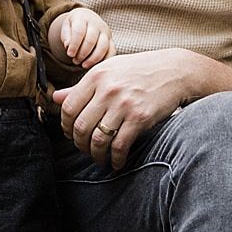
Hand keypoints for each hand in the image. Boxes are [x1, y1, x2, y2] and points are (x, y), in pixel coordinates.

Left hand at [49, 7, 112, 68]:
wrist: (87, 20)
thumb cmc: (73, 26)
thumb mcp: (66, 28)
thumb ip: (66, 36)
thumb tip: (68, 46)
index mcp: (82, 18)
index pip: (79, 31)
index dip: (74, 45)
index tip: (69, 54)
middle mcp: (96, 23)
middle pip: (91, 40)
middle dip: (82, 53)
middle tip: (75, 61)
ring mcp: (105, 32)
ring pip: (103, 47)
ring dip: (93, 59)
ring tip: (84, 65)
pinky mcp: (111, 40)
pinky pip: (111, 52)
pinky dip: (104, 60)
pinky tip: (94, 65)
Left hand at [52, 47, 203, 167]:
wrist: (174, 70)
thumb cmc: (140, 70)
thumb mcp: (109, 70)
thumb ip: (82, 86)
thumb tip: (56, 98)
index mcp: (97, 76)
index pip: (68, 107)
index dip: (65, 125)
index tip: (70, 133)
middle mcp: (108, 90)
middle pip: (80, 126)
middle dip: (79, 143)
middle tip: (84, 149)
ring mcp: (124, 104)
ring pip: (98, 139)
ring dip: (96, 154)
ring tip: (99, 158)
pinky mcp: (140, 117)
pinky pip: (120, 145)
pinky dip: (116, 158)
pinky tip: (116, 162)